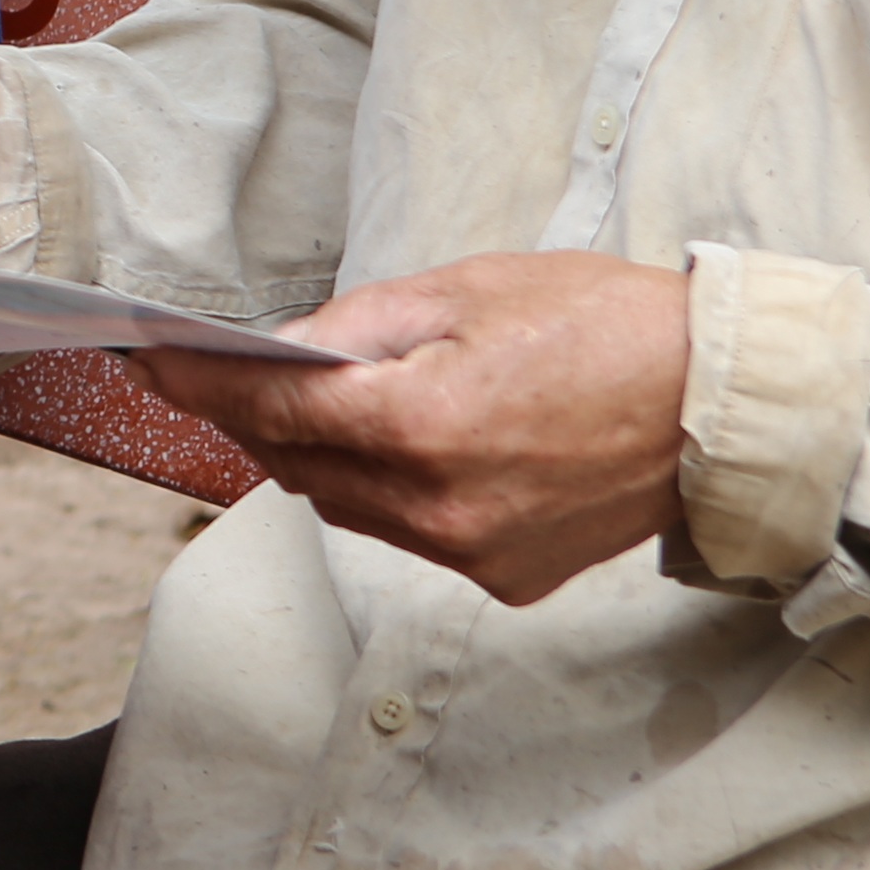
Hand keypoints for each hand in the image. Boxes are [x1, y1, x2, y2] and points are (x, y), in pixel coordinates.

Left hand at [134, 252, 690, 606]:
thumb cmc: (605, 328)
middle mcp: (436, 507)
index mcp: (421, 424)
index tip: (148, 359)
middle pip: (294, 463)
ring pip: (341, 506)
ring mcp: (470, 553)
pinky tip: (392, 446)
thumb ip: (359, 326)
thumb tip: (281, 349)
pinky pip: (403, 535)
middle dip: (249, 415)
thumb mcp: (467, 290)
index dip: (200, 380)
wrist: (721, 408)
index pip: (272, 405)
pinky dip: (379, 492)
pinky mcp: (502, 578)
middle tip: (214, 371)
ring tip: (304, 402)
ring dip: (312, 456)